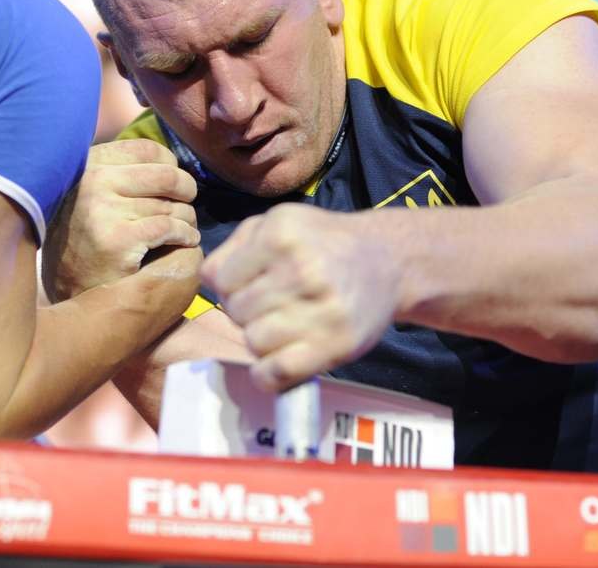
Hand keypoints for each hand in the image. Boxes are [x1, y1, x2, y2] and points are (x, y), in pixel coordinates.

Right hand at [42, 139, 200, 302]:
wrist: (67, 292)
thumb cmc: (85, 242)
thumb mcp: (89, 196)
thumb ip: (118, 173)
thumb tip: (169, 162)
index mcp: (88, 165)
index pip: (146, 148)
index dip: (169, 164)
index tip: (172, 183)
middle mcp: (93, 182)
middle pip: (166, 174)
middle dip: (186, 190)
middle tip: (187, 203)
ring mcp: (104, 210)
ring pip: (172, 206)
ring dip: (187, 218)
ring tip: (184, 229)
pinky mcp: (119, 239)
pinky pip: (171, 228)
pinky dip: (186, 235)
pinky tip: (186, 241)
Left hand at [201, 204, 397, 391]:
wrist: (388, 260)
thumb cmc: (322, 243)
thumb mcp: (279, 222)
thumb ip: (236, 246)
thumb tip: (209, 281)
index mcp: (281, 233)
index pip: (219, 279)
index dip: (231, 285)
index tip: (254, 284)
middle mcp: (302, 269)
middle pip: (235, 311)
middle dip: (247, 311)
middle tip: (274, 305)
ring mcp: (322, 310)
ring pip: (253, 342)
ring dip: (261, 340)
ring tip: (284, 326)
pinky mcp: (336, 345)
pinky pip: (275, 373)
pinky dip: (267, 376)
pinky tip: (277, 362)